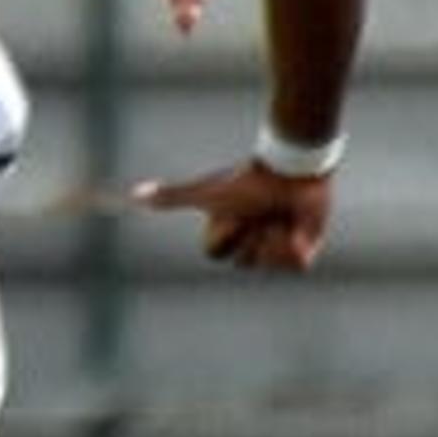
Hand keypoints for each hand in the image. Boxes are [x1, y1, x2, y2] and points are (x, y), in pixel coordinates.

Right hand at [132, 158, 332, 271]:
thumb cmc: (246, 182)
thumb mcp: (205, 193)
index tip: (233, 211)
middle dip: (250, 237)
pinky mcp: (304, 251)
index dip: (224, 234)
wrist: (290, 172)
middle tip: (259, 212)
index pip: (216, 254)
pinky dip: (295, 244)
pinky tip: (296, 226)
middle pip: (244, 263)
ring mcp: (277, 249)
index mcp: (226, 233)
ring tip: (280, 216)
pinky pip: (296, 264)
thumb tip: (133, 194)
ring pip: (270, 264)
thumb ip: (172, 196)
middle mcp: (249, 243)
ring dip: (273, 237)